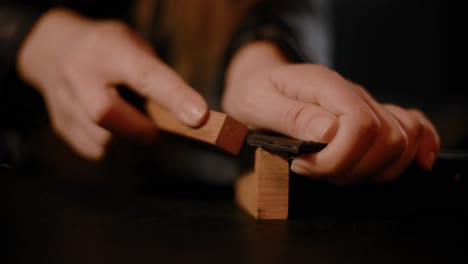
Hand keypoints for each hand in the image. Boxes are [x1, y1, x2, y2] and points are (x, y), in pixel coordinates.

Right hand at [17, 8, 207, 159]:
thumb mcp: (136, 48)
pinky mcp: (61, 125)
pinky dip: (112, 145)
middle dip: (141, 129)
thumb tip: (191, 117)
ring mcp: (63, 101)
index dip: (173, 97)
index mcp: (106, 48)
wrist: (56, 49)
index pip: (143, 75)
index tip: (199, 117)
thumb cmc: (111, 50)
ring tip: (129, 118)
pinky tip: (112, 127)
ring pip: (102, 139)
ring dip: (127, 139)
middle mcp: (78, 74)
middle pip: (106, 114)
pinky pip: (93, 150)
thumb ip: (159, 79)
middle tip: (156, 129)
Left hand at [222, 41, 438, 183]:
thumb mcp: (255, 103)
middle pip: (387, 138)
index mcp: (325, 85)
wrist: (259, 80)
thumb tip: (329, 132)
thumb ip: (291, 116)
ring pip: (400, 142)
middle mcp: (351, 93)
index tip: (303, 164)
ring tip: (330, 168)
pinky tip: (413, 162)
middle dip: (350, 169)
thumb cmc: (253, 92)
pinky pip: (412, 128)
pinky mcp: (370, 116)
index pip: (360, 124)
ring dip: (369, 170)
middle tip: (312, 168)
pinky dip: (417, 148)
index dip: (338, 157)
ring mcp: (364, 104)